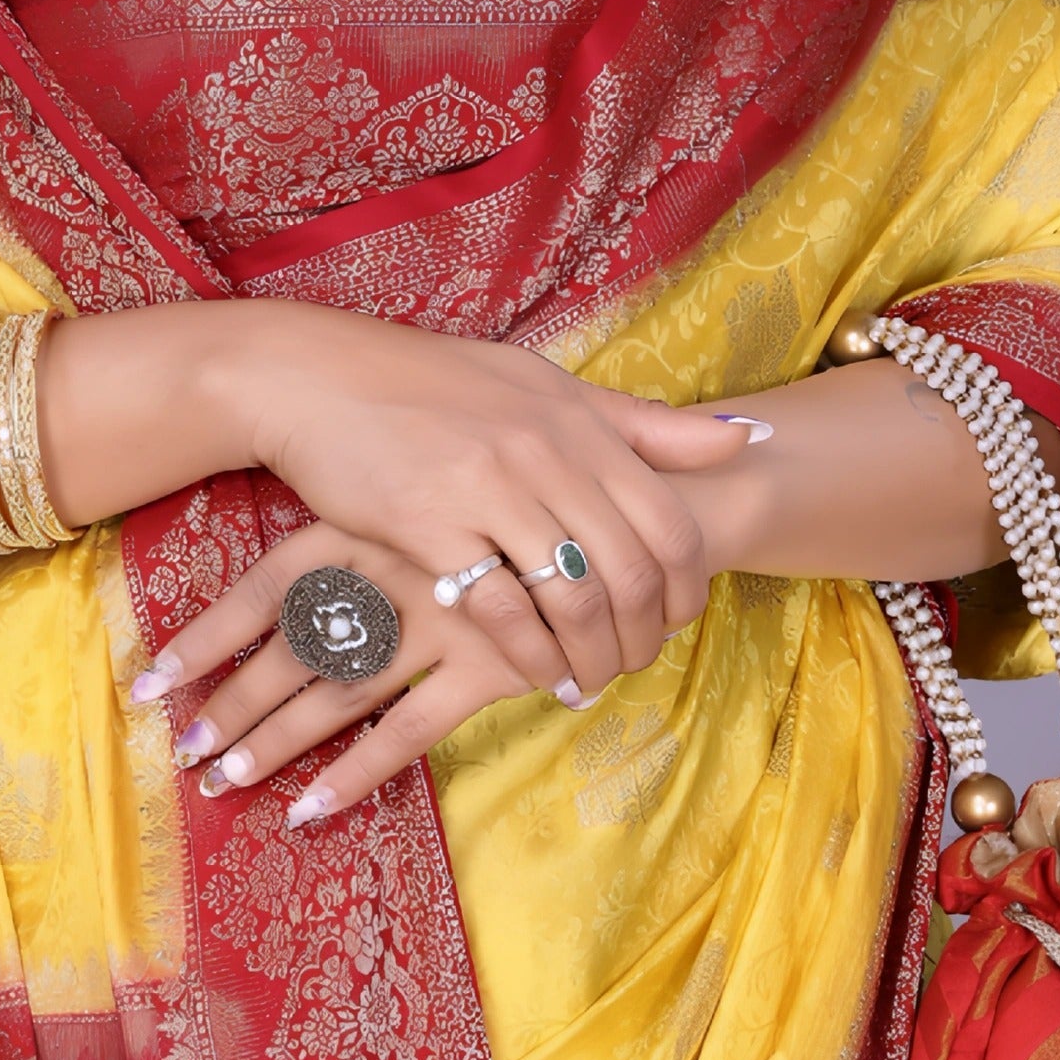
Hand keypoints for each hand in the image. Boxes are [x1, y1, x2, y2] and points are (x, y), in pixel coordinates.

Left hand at [130, 514, 590, 823]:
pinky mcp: (489, 665)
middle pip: (289, 651)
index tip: (152, 682)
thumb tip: (304, 579)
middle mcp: (396, 571)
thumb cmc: (530, 498)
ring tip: (224, 782)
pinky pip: (407, 730)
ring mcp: (442, 621)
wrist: (640, 504)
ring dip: (275, 742)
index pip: (264, 587)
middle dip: (231, 704)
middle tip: (182, 751)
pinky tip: (309, 808)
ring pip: (337, 693)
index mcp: (372, 523)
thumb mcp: (444, 492)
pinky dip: (354, 773)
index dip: (206, 637)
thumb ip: (377, 526)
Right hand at [200, 301, 764, 702]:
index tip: (673, 620)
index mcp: (578, 422)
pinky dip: (532, 655)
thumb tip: (742, 440)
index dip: (685, 588)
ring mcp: (489, 489)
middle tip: (633, 665)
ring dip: (592, 656)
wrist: (317, 378)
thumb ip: (638, 423)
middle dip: (643, 636)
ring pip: (574, 598)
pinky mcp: (430, 526)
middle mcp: (545, 453)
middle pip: (631, 570)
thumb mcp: (544, 385)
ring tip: (589, 680)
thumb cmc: (433, 384)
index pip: (669, 522)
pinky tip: (536, 674)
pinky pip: (503, 610)